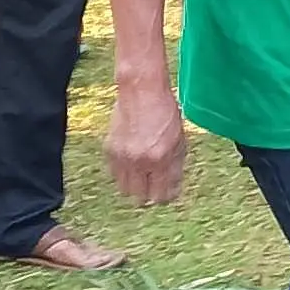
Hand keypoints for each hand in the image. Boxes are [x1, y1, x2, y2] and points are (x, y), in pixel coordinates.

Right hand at [107, 84, 187, 205]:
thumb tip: (172, 189)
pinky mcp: (109, 150)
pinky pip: (115, 174)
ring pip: (125, 189)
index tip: (168, 193)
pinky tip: (132, 162)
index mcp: (160, 159)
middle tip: (155, 184)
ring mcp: (122, 157)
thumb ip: (175, 168)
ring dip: (135, 185)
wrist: (141, 91)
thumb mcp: (180, 141)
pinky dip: (124, 172)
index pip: (161, 195)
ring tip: (143, 173)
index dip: (166, 197)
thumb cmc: (165, 113)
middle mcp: (139, 161)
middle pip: (140, 198)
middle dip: (149, 194)